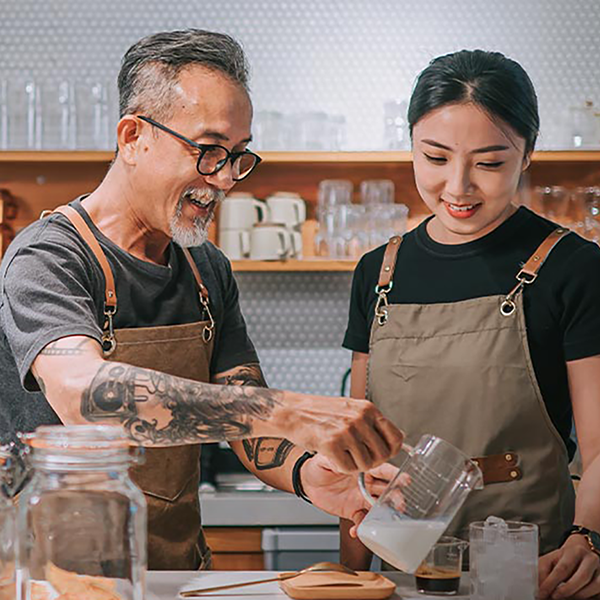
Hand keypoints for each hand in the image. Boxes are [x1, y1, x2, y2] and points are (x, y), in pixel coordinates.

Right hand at [271, 393, 403, 472]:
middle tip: (358, 457)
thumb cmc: (319, 412)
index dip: (391, 451)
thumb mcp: (351, 409)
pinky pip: (348, 469)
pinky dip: (341, 468)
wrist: (292, 412)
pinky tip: (333, 456)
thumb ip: (371, 423)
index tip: (382, 454)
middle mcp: (360, 418)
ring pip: (366, 464)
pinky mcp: (332, 444)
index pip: (396, 437)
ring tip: (343, 454)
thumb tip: (397, 438)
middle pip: (382, 455)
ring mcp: (346, 431)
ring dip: (355, 465)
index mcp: (368, 409)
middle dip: (372, 462)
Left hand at [300, 453, 401, 533]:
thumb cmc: (320, 464)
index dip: (395, 474)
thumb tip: (352, 461)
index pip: (383, 469)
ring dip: (385, 515)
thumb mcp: (328, 458)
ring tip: (385, 521)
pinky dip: (362, 527)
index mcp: (364, 467)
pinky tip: (357, 530)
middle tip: (400, 504)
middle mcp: (367, 483)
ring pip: (379, 508)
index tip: (405, 479)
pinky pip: (362, 521)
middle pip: (387, 490)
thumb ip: (341, 460)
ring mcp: (362, 498)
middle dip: (396, 497)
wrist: (308, 481)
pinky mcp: (353, 511)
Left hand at [539, 535, 599, 598]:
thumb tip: (539, 588)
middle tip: (554, 597)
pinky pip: (599, 592)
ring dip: (578, 595)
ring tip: (565, 597)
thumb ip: (543, 572)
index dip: (551, 583)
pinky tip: (577, 597)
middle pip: (582, 577)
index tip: (542, 593)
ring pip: (594, 586)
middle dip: (567, 590)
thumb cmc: (563, 559)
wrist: (581, 554)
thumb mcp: (550, 560)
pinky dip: (588, 597)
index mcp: (574, 551)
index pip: (563, 568)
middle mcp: (591, 559)